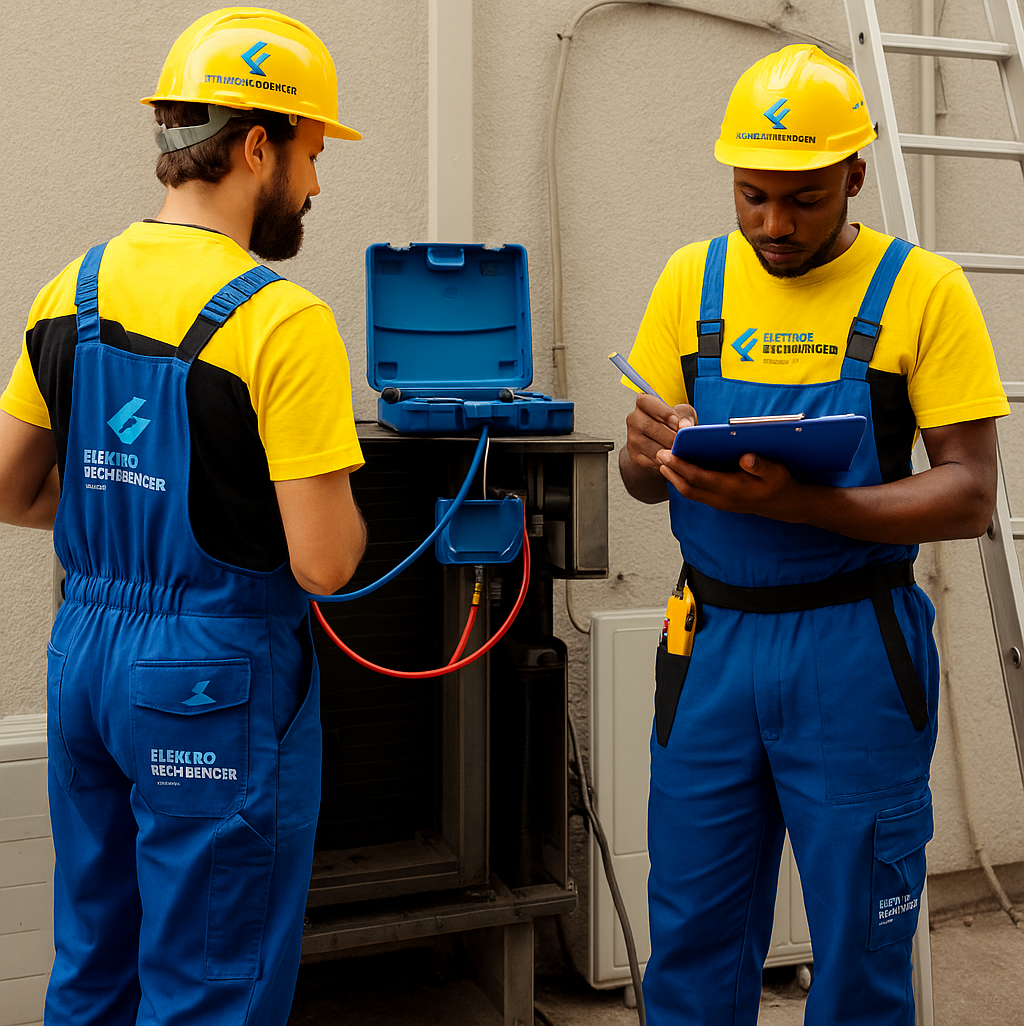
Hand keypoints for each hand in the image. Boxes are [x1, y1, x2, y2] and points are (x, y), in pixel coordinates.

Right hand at [625, 393, 696, 472]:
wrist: (662, 446)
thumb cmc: (673, 426)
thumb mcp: (682, 415)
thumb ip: (686, 416)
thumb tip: (685, 426)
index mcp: (644, 404)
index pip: (647, 402)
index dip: (663, 412)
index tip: (676, 423)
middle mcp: (634, 419)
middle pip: (647, 426)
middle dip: (668, 435)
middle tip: (681, 442)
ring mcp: (632, 438)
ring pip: (648, 445)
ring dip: (666, 450)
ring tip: (679, 451)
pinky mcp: (635, 456)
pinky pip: (649, 460)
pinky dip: (663, 461)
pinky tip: (672, 459)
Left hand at [655, 448, 807, 521]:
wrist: (785, 505)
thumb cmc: (779, 484)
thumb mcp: (776, 472)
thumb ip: (761, 465)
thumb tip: (746, 457)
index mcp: (733, 489)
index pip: (699, 478)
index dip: (681, 466)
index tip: (667, 454)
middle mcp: (722, 499)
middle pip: (688, 487)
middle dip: (671, 471)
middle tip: (658, 455)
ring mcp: (719, 502)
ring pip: (689, 492)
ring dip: (674, 478)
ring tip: (663, 461)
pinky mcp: (719, 501)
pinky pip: (696, 492)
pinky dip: (683, 481)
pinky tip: (678, 469)